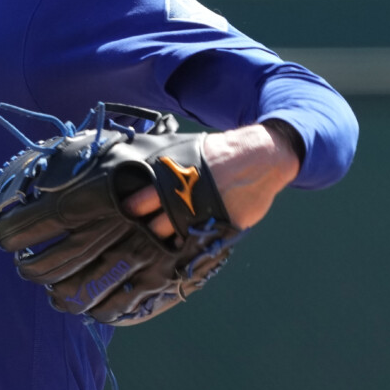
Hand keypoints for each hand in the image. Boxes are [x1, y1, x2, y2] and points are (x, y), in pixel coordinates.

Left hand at [122, 123, 299, 235]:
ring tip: (169, 234)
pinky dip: (195, 240)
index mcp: (171, 178)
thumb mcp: (186, 149)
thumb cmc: (220, 150)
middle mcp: (184, 200)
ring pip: (176, 237)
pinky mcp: (222, 227)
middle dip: (150, 228)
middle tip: (149, 227)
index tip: (130, 211)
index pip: (140, 201)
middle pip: (155, 226)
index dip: (133, 208)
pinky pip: (202, 239)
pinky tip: (191, 236)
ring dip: (171, 237)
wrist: (260, 157)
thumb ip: (165, 164)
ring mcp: (203, 216)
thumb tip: (144, 170)